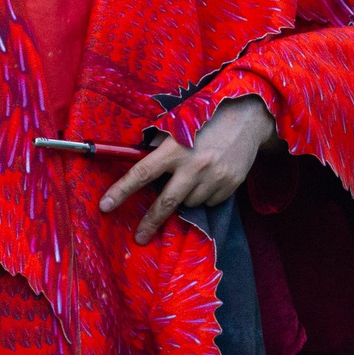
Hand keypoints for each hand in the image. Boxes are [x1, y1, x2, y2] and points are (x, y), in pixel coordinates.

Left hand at [100, 95, 277, 243]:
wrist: (247, 118)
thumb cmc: (206, 119)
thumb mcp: (178, 126)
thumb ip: (160, 147)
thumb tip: (143, 170)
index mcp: (175, 148)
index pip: (142, 173)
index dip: (121, 191)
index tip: (106, 206)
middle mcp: (194, 165)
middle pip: (166, 202)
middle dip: (150, 222)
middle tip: (140, 237)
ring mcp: (214, 177)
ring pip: (190, 203)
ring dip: (185, 197)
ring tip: (194, 176)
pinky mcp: (230, 184)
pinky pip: (210, 201)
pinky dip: (205, 195)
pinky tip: (210, 177)